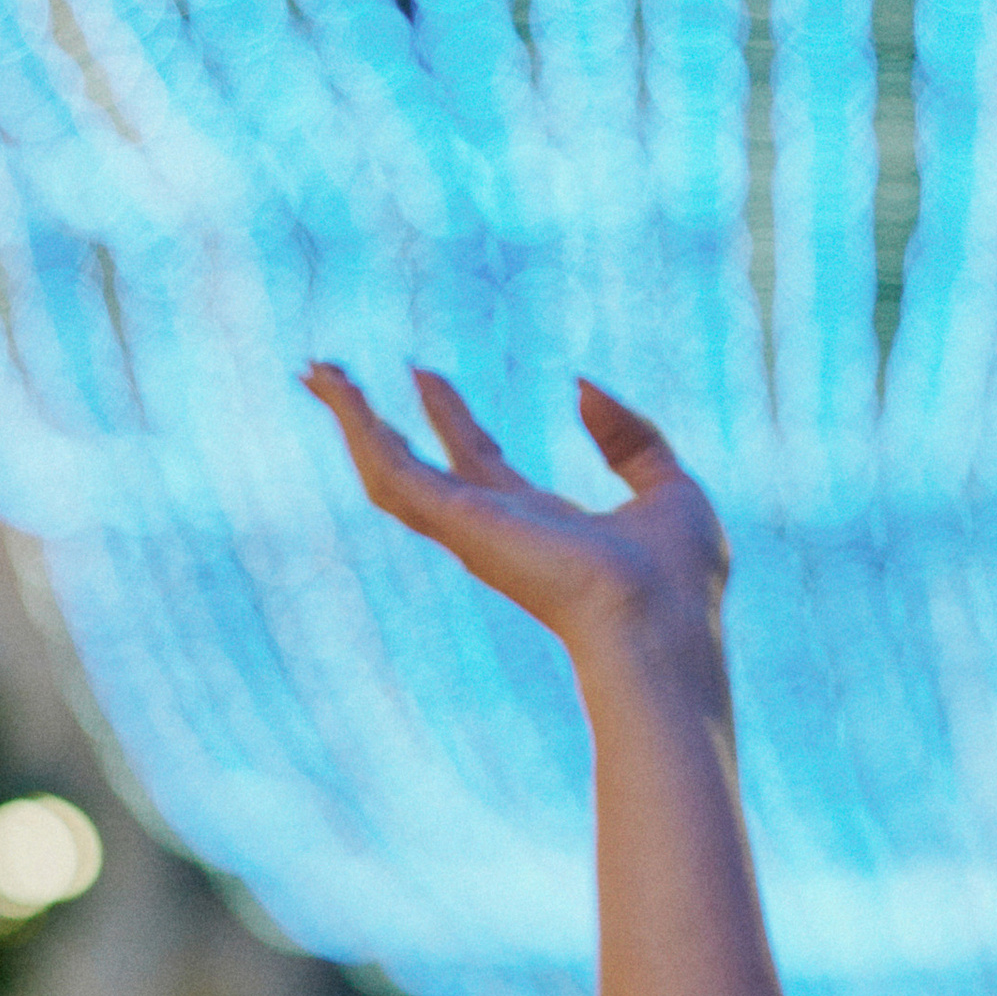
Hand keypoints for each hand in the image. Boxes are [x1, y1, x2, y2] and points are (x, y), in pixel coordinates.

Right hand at [305, 365, 726, 672]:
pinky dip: (360, 430)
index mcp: (540, 524)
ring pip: (389, 471)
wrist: (662, 624)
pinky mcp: (458, 524)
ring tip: (317, 371)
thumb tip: (580, 386)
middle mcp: (494, 529)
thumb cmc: (679, 580)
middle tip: (334, 377)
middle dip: (376, 422)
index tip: (422, 375)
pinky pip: (392, 473)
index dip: (450, 417)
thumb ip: (628, 435)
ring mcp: (470, 530)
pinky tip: (339, 391)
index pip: (480, 462)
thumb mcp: (667, 486)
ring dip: (351, 420)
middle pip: (420, 467)